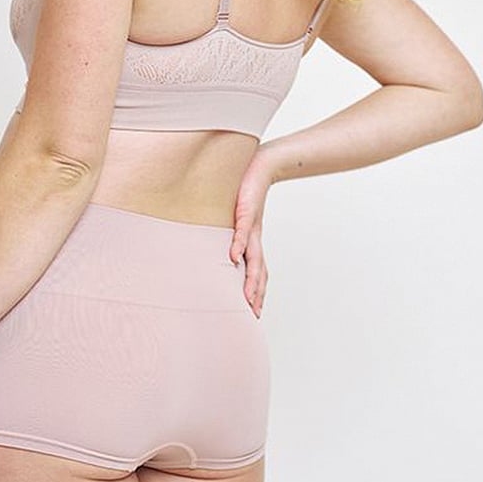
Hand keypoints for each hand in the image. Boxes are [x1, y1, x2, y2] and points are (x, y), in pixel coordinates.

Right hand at [230, 153, 273, 317]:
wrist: (262, 166)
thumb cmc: (247, 191)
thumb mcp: (238, 215)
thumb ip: (231, 230)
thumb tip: (220, 245)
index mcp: (254, 241)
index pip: (258, 271)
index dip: (257, 292)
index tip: (254, 312)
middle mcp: (255, 238)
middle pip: (259, 271)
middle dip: (256, 294)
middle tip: (253, 315)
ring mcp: (252, 226)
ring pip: (254, 258)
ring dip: (251, 279)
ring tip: (247, 298)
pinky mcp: (247, 211)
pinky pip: (242, 231)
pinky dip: (238, 245)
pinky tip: (232, 257)